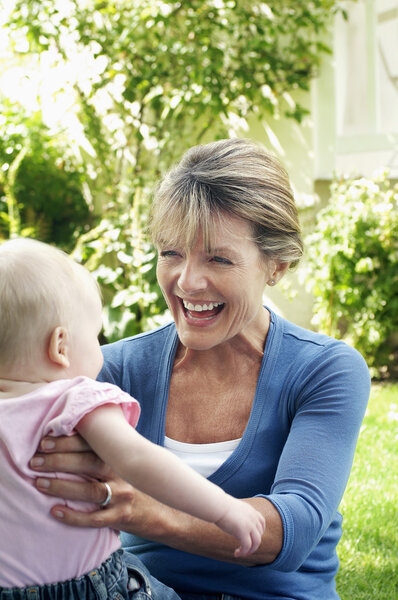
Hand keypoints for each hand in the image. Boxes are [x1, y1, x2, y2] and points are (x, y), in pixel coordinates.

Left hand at [30, 434, 155, 532]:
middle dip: (58, 460)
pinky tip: (55, 512)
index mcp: (122, 455)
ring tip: (38, 483)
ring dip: (61, 486)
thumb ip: (109, 450)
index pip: (93, 443)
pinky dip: (74, 516)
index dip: (68, 440)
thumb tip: (76, 433)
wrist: (166, 511)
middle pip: (88, 462)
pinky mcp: (123, 516)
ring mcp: (124, 494)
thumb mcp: (129, 461)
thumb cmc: (139, 483)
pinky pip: (95, 518)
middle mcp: (123, 472)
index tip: (44, 440)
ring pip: (89, 489)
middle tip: (34, 461)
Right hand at [215, 497, 265, 557]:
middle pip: (259, 535)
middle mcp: (253, 517)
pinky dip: (243, 552)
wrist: (217, 505)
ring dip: (250, 551)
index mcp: (251, 511)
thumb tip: (235, 523)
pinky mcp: (243, 531)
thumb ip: (239, 515)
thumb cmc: (220, 507)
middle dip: (254, 544)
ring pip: (256, 542)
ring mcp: (249, 524)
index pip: (262, 523)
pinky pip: (247, 546)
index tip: (252, 539)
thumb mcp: (234, 509)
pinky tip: (236, 554)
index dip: (259, 533)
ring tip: (241, 553)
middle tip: (245, 550)